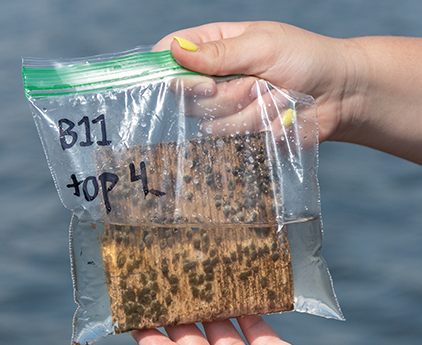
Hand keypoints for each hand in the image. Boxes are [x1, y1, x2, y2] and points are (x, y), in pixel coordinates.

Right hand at [157, 22, 354, 143]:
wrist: (339, 95)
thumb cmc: (306, 58)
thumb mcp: (263, 46)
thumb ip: (219, 53)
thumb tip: (175, 50)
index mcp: (217, 46)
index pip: (173, 53)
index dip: (166, 67)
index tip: (180, 78)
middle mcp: (216, 78)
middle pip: (188, 95)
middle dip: (222, 93)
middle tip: (253, 83)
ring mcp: (228, 107)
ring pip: (211, 120)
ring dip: (245, 110)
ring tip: (272, 95)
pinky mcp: (241, 131)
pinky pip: (231, 137)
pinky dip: (256, 127)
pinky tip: (274, 115)